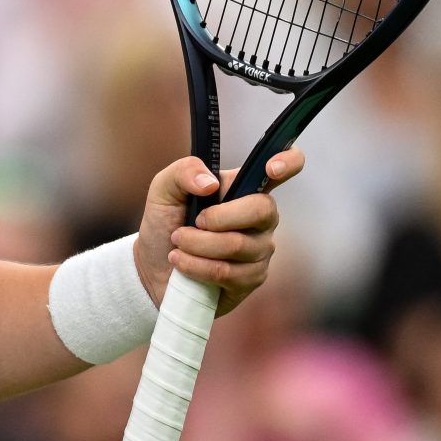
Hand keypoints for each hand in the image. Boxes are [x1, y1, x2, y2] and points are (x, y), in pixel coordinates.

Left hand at [134, 150, 302, 315]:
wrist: (153, 267)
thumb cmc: (166, 224)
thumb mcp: (163, 190)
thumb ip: (184, 172)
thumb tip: (209, 183)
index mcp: (244, 188)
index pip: (282, 168)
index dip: (288, 162)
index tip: (271, 168)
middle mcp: (261, 218)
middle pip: (262, 209)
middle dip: (218, 218)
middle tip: (192, 222)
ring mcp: (260, 249)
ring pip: (237, 245)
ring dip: (196, 245)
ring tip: (178, 244)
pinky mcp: (252, 278)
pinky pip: (228, 273)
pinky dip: (196, 267)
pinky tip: (182, 263)